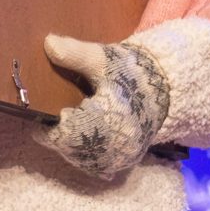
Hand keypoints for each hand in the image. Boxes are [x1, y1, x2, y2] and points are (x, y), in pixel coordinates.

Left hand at [40, 33, 170, 181]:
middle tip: (55, 117)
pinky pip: (95, 166)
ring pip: (82, 161)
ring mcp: (121, 158)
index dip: (50, 127)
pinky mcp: (124, 163)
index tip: (47, 113)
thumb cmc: (129, 73)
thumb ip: (75, 53)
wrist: (162, 90)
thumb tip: (48, 44)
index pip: (68, 134)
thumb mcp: (102, 59)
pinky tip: (84, 137)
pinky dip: (84, 154)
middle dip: (58, 135)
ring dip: (70, 145)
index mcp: (110, 119)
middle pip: (72, 150)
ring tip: (69, 125)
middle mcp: (116, 146)